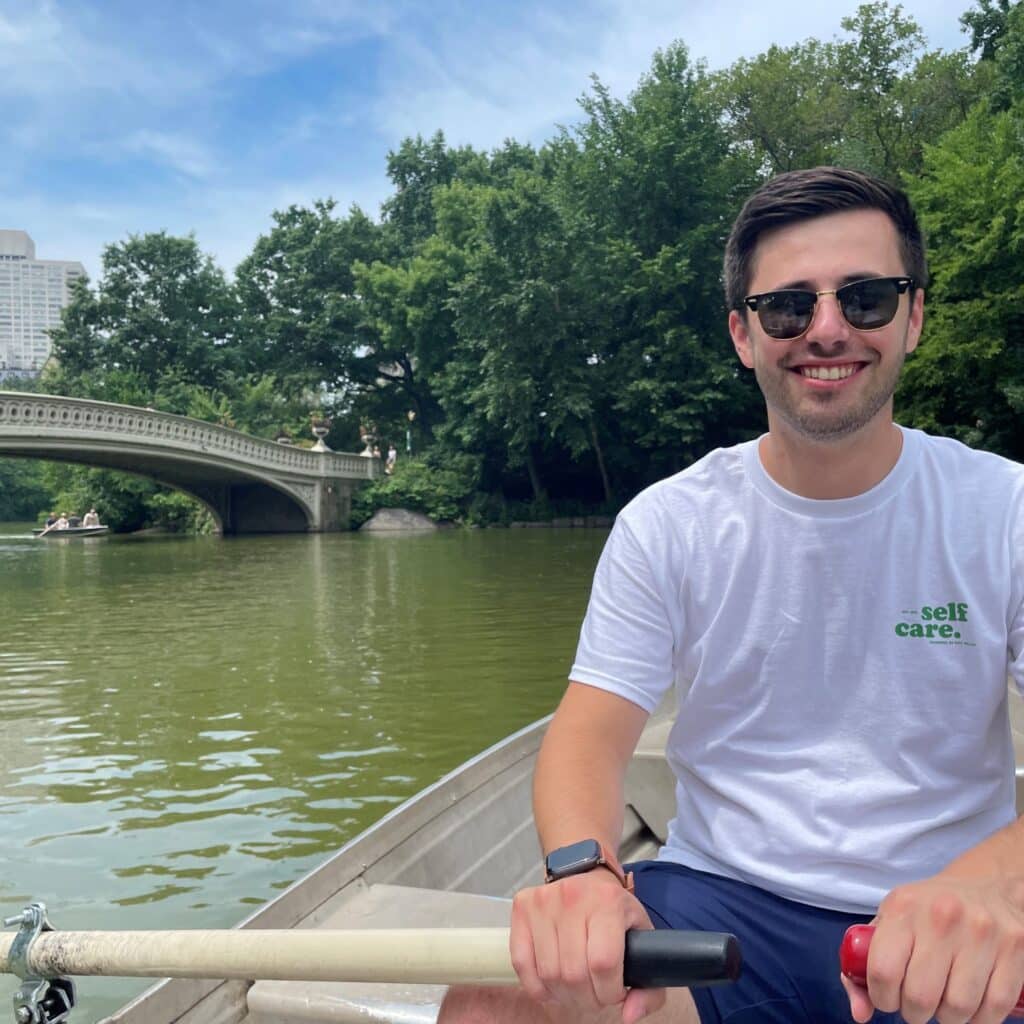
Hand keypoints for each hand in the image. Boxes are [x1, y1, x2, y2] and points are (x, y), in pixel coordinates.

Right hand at [509, 868, 664, 1022]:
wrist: (585, 875)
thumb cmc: (615, 912)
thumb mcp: (643, 939)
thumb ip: (649, 985)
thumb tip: (629, 1015)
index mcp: (609, 902)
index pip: (603, 963)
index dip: (609, 991)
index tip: (614, 992)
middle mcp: (573, 897)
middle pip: (574, 974)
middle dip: (587, 998)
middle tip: (595, 995)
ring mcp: (544, 901)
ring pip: (548, 973)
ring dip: (563, 995)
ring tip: (576, 989)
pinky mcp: (522, 907)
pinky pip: (521, 963)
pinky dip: (537, 986)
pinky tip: (553, 985)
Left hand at [840, 875, 1023, 1023]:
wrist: (987, 885)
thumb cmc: (929, 910)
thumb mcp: (891, 921)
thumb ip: (866, 964)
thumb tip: (860, 1013)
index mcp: (904, 907)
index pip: (882, 970)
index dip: (881, 997)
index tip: (887, 998)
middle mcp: (942, 916)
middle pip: (920, 996)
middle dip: (914, 1013)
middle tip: (916, 1005)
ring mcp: (981, 932)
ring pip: (958, 1008)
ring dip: (946, 1017)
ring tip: (943, 1002)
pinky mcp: (1013, 949)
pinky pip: (993, 1008)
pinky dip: (978, 1019)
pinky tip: (970, 1005)